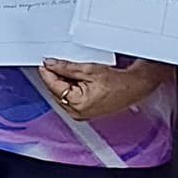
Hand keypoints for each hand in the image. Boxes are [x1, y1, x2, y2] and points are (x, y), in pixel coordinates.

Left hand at [37, 57, 157, 122]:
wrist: (134, 87)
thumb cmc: (118, 82)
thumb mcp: (88, 70)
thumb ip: (66, 68)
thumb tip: (51, 65)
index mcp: (77, 104)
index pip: (54, 86)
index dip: (47, 73)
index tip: (44, 64)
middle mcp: (77, 113)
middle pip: (57, 92)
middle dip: (56, 78)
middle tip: (55, 64)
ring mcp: (81, 114)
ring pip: (63, 95)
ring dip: (64, 83)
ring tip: (73, 71)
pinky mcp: (84, 112)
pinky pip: (71, 99)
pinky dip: (72, 88)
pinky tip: (78, 80)